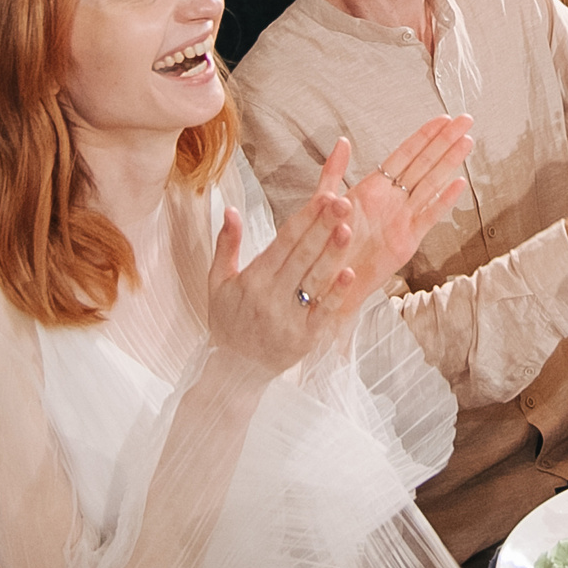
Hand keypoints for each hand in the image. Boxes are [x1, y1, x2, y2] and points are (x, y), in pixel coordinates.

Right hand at [205, 193, 362, 377]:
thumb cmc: (228, 322)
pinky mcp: (305, 338)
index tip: (324, 196)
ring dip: (332, 253)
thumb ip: (226, 244)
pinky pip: (323, 312)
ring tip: (348, 228)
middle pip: (303, 255)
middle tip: (343, 201)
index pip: (284, 241)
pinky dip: (336, 293)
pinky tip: (349, 272)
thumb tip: (231, 209)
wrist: (234, 372)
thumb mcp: (218, 282)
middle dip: (323, 226)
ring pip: (315, 279)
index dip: (305, 217)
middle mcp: (271, 296)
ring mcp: (289, 318)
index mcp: (253, 279)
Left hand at [336, 116, 474, 293]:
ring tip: (467, 142)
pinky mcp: (408, 240)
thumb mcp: (323, 202)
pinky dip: (444, 200)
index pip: (405, 154)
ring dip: (449, 163)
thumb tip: (341, 141)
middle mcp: (392, 199)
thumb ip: (333, 171)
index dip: (425, 135)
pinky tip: (458, 184)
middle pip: (424, 163)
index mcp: (374, 187)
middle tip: (465, 121)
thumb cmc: (325, 244)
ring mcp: (402, 218)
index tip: (443, 119)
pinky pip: (429, 216)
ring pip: (431, 183)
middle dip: (445, 141)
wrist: (328, 282)